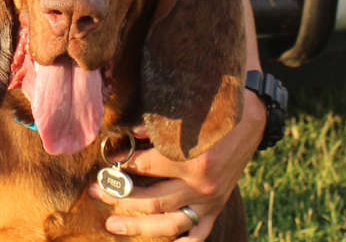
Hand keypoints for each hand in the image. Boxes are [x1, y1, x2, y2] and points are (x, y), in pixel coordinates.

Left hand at [89, 90, 265, 240]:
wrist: (250, 121)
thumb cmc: (212, 116)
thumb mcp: (185, 116)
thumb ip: (156, 130)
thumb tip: (126, 135)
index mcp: (191, 159)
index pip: (145, 167)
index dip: (121, 165)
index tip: (106, 163)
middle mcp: (200, 185)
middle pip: (151, 201)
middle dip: (118, 197)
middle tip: (95, 192)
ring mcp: (209, 201)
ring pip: (168, 224)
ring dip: (137, 226)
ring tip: (112, 223)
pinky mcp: (216, 209)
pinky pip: (197, 235)